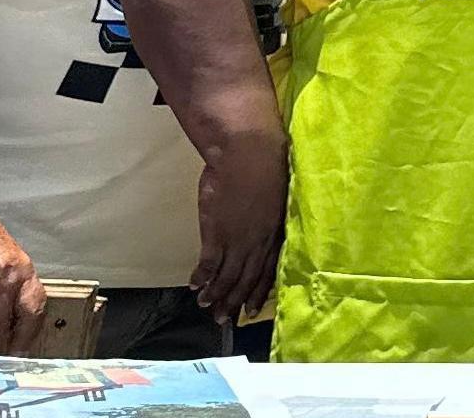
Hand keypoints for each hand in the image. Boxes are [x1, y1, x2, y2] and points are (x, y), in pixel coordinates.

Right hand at [192, 139, 286, 325]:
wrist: (247, 153)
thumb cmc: (266, 164)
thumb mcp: (278, 194)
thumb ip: (272, 213)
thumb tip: (267, 220)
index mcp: (275, 233)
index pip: (268, 271)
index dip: (258, 292)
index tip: (251, 310)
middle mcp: (258, 242)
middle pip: (246, 279)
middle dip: (235, 301)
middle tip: (224, 320)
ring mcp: (237, 239)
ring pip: (227, 276)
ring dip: (216, 295)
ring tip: (207, 308)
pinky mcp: (217, 232)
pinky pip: (209, 263)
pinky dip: (201, 277)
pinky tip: (195, 285)